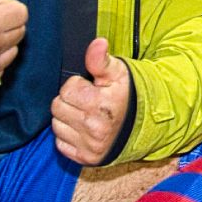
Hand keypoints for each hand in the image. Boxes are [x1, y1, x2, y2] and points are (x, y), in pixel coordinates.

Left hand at [51, 37, 131, 164]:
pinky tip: (83, 129)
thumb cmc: (128, 95)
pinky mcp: (86, 159)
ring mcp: (90, 146)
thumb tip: (97, 43)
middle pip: (57, 108)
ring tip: (85, 114)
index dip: (77, 85)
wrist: (144, 124)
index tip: (91, 88)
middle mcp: (94, 128)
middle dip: (69, 101)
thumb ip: (101, 59)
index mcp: (100, 104)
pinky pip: (60, 144)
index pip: (67, 90)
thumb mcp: (118, 73)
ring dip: (67, 119)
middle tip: (86, 100)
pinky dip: (68, 136)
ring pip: (56, 126)